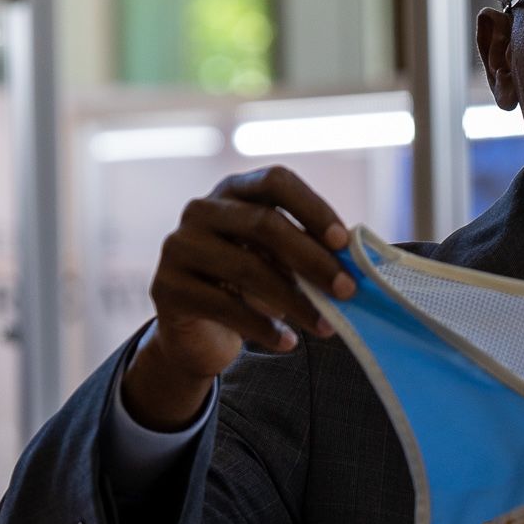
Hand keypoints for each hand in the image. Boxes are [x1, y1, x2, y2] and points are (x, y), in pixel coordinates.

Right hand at [122, 165, 357, 429]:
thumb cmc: (249, 288)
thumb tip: (355, 260)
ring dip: (295, 301)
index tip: (344, 242)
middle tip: (346, 290)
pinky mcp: (167, 288)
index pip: (275, 181)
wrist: (197, 333)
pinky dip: (264, 328)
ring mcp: (180, 247)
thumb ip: (307, 252)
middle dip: (312, 260)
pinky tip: (287, 342)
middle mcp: (201, 211)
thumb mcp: (279, 263)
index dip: (312, 207)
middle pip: (264, 224)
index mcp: (233, 192)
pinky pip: (225, 307)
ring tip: (325, 326)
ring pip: (247, 268)